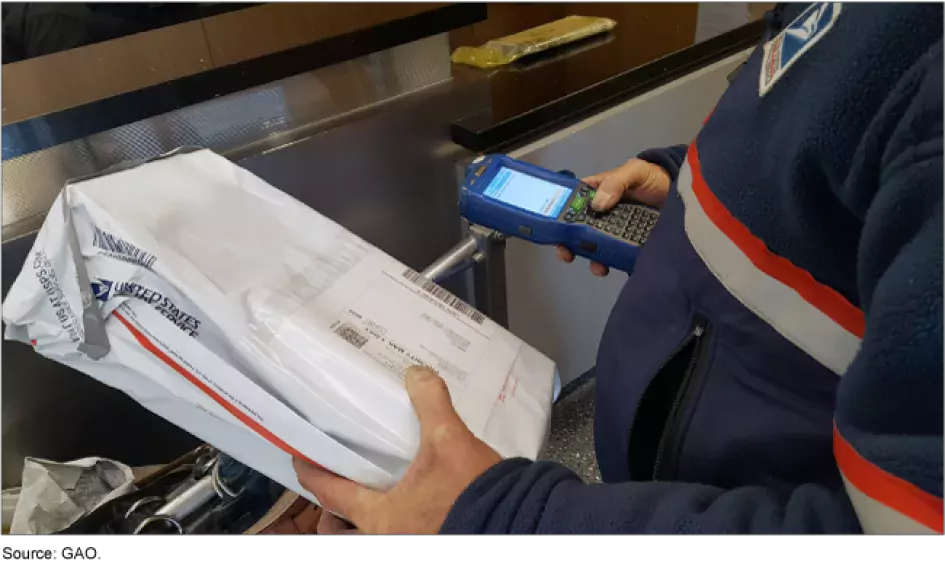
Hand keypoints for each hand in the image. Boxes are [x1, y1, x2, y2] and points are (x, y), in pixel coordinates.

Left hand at [292, 366, 501, 533]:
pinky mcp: (432, 537)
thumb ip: (430, 404)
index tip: (300, 459)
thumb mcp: (449, 441)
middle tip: (335, 481)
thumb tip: (417, 376)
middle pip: (339, 526)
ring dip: (360, 517)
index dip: (310, 473)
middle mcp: (388, 534)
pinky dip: (394, 517)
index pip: (330, 492)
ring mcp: (408, 540)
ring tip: (368, 493)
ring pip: (367, 533)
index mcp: (381, 515)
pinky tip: (411, 497)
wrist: (514, 521)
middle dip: (332, 509)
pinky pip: (397, 530)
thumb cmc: (476, 497)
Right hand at [556, 158, 671, 276]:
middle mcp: (602, 212)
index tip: (554, 229)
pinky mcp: (628, 243)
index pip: (572, 202)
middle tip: (567, 254)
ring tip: (596, 267)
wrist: (682, 194)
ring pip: (594, 245)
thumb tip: (597, 205)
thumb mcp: (634, 172)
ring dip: (590, 257)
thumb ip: (616, 182)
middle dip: (569, 243)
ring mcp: (615, 229)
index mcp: (598, 191)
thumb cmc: (654, 178)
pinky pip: (614, 255)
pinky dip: (609, 263)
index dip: (559, 215)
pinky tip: (609, 268)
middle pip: (578, 229)